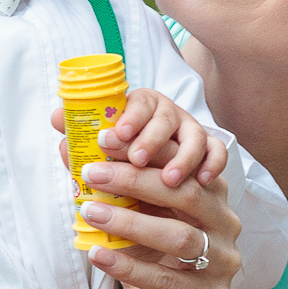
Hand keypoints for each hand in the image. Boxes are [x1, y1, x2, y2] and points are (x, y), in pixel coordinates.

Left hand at [74, 160, 243, 288]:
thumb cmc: (147, 255)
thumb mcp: (135, 213)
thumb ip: (116, 183)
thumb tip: (69, 147)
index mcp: (214, 194)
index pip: (186, 162)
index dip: (147, 148)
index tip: (105, 141)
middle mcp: (227, 223)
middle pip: (186, 194)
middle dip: (136, 180)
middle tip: (93, 174)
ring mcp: (224, 262)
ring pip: (179, 237)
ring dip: (130, 222)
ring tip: (90, 212)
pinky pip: (166, 280)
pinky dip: (128, 266)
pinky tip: (98, 254)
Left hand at [98, 89, 229, 188]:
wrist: (153, 186)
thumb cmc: (123, 166)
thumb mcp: (105, 155)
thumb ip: (90, 144)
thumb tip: (69, 126)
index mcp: (143, 108)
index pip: (141, 102)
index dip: (130, 116)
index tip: (116, 135)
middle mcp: (170, 116)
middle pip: (166, 119)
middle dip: (150, 139)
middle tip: (136, 159)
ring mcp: (193, 134)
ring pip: (195, 137)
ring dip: (182, 157)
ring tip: (169, 179)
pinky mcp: (210, 153)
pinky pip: (218, 152)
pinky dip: (213, 163)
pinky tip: (202, 180)